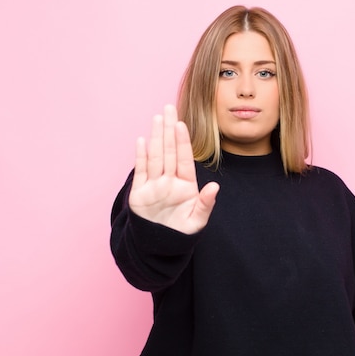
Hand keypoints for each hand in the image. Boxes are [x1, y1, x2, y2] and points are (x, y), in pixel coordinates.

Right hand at [128, 105, 219, 234]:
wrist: (160, 248)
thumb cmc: (181, 234)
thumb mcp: (197, 221)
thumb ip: (205, 204)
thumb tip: (215, 187)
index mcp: (185, 185)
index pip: (184, 158)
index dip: (183, 141)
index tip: (181, 124)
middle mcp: (169, 181)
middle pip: (169, 151)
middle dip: (168, 129)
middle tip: (168, 108)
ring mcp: (154, 185)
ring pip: (155, 156)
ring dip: (156, 137)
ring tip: (157, 118)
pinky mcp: (140, 193)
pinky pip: (141, 171)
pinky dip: (140, 156)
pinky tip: (142, 140)